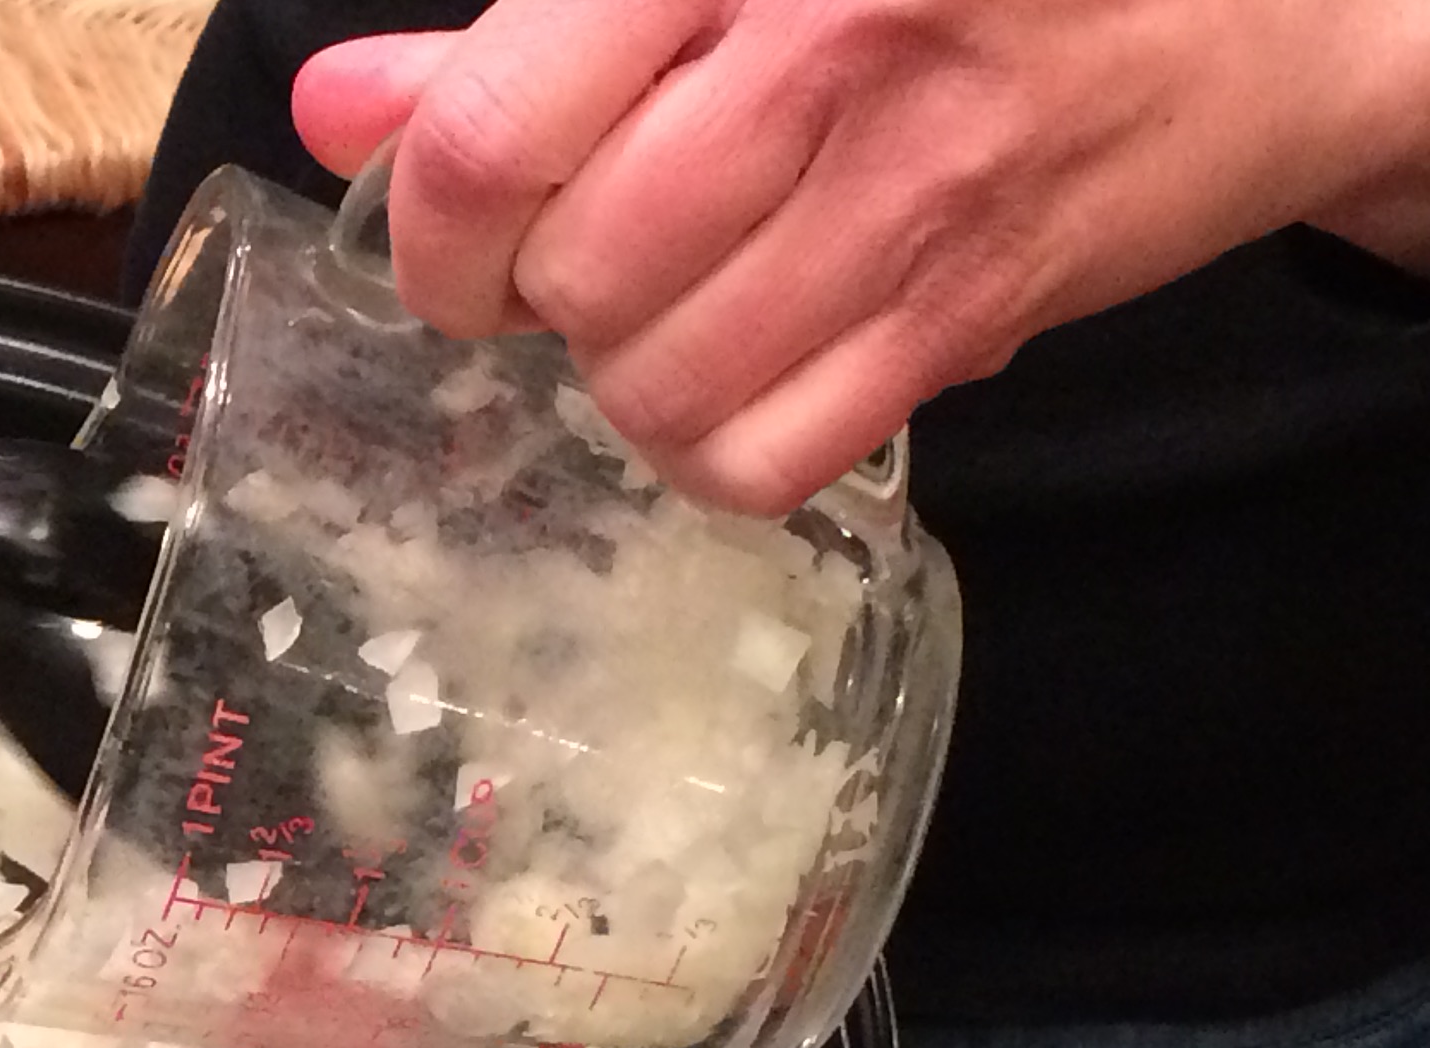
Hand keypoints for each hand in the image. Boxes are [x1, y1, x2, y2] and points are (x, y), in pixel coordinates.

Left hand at [287, 0, 1429, 510]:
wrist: (1247, 2)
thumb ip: (524, 38)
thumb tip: (342, 111)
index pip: (492, 137)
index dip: (430, 226)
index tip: (457, 234)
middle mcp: (825, 59)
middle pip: (567, 278)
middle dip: (536, 297)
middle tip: (588, 253)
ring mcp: (908, 196)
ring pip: (651, 386)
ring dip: (628, 371)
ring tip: (676, 300)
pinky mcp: (968, 314)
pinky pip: (757, 460)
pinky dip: (715, 445)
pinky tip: (740, 371)